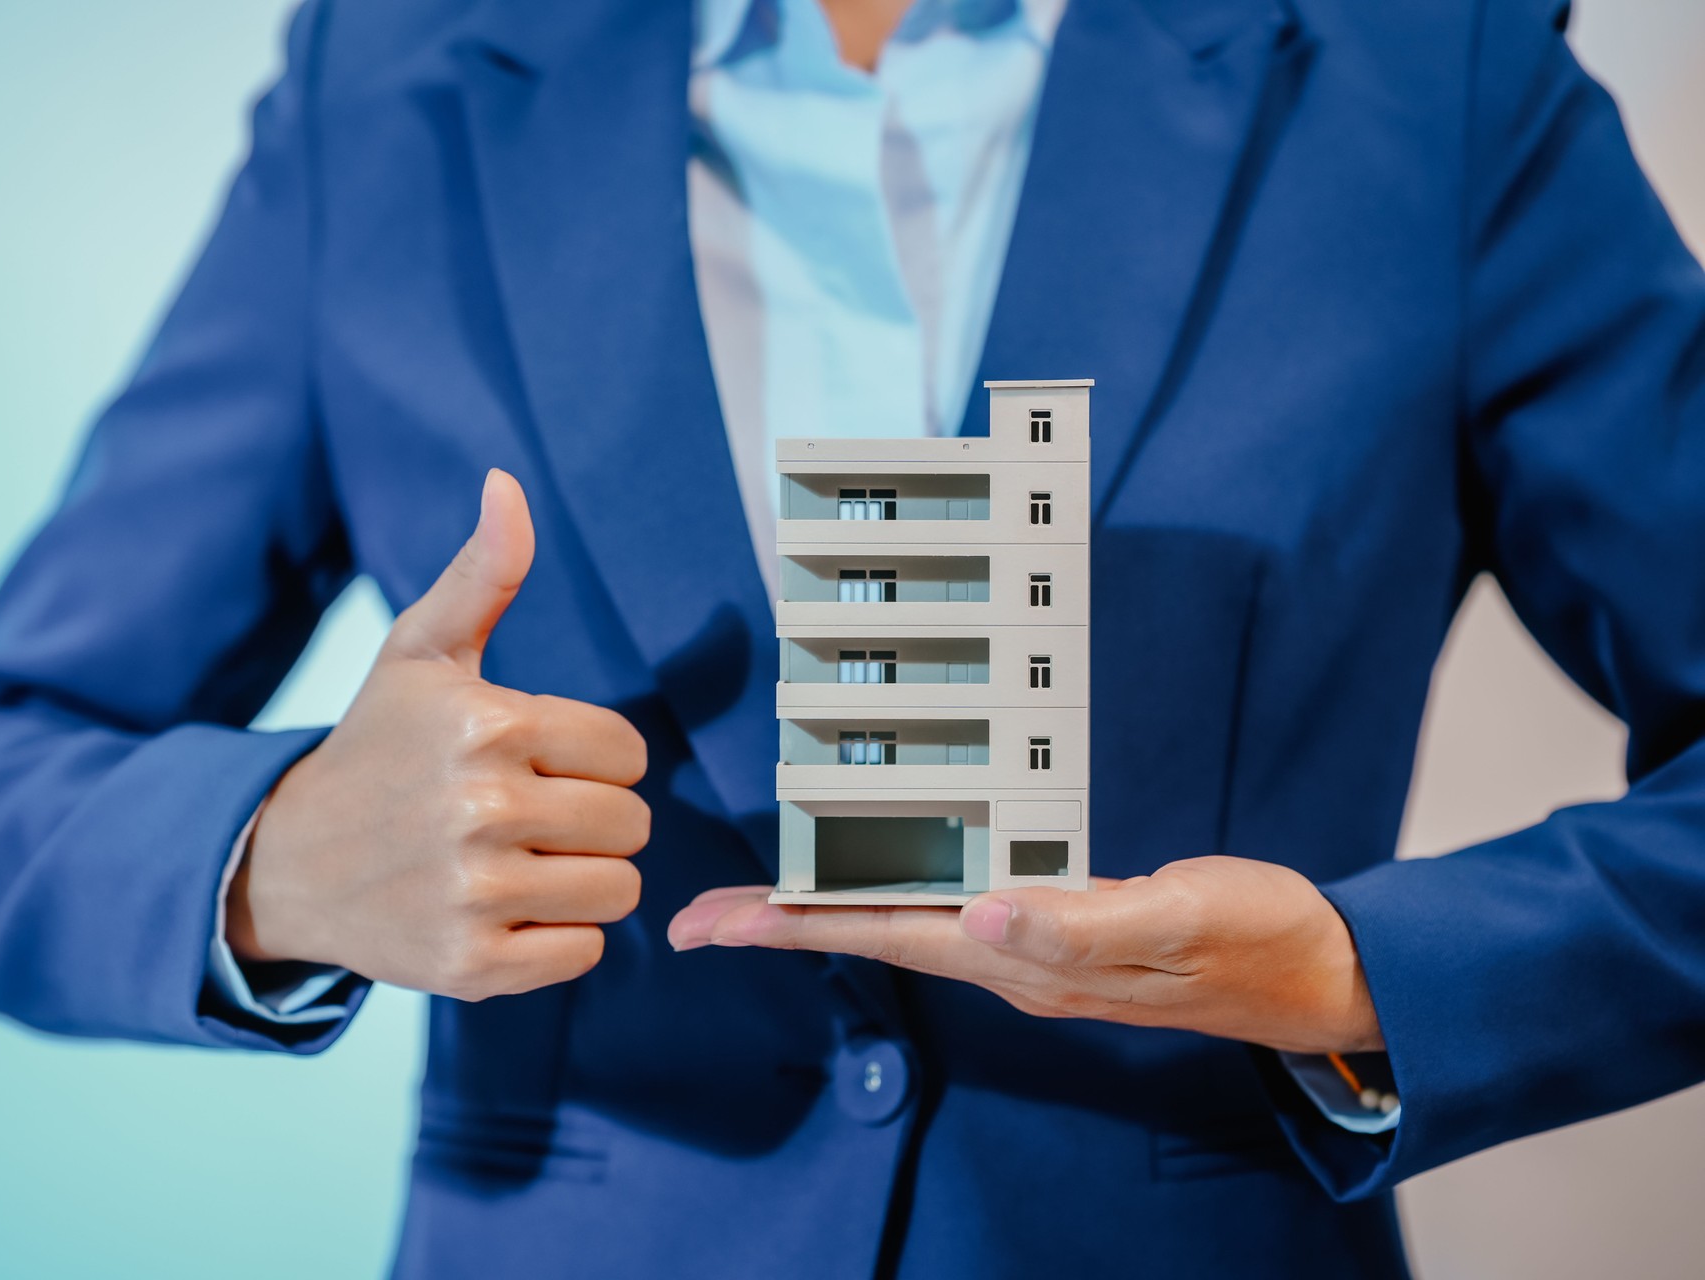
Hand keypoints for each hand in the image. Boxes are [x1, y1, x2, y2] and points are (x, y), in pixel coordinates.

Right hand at [229, 469, 649, 1000]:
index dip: (594, 758)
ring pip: (618, 891)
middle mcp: (482, 809)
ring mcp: (475, 894)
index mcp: (486, 725)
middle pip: (632, 825)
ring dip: (581, 879)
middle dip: (594, 820)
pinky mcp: (470, 967)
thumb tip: (506, 483)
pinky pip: (583, 954)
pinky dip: (556, 940)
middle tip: (529, 816)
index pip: (626, 752)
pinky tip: (503, 911)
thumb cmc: (376, 748)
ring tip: (518, 862)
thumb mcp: (420, 654)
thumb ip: (482, 573)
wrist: (286, 862)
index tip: (539, 761)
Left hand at [668, 857, 1382, 1054]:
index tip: (712, 924)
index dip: (792, 927)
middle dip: (782, 926)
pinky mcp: (1062, 932)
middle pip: (873, 939)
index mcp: (1030, 962)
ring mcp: (1037, 954)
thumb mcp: (1180, 918)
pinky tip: (880, 882)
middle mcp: (1017, 965)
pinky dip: (895, 897)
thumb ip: (1083, 924)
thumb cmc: (1260, 940)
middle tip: (700, 918)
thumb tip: (984, 918)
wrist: (1322, 973)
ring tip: (762, 899)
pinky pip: (952, 915)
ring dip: (829, 913)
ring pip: (905, 929)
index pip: (884, 938)